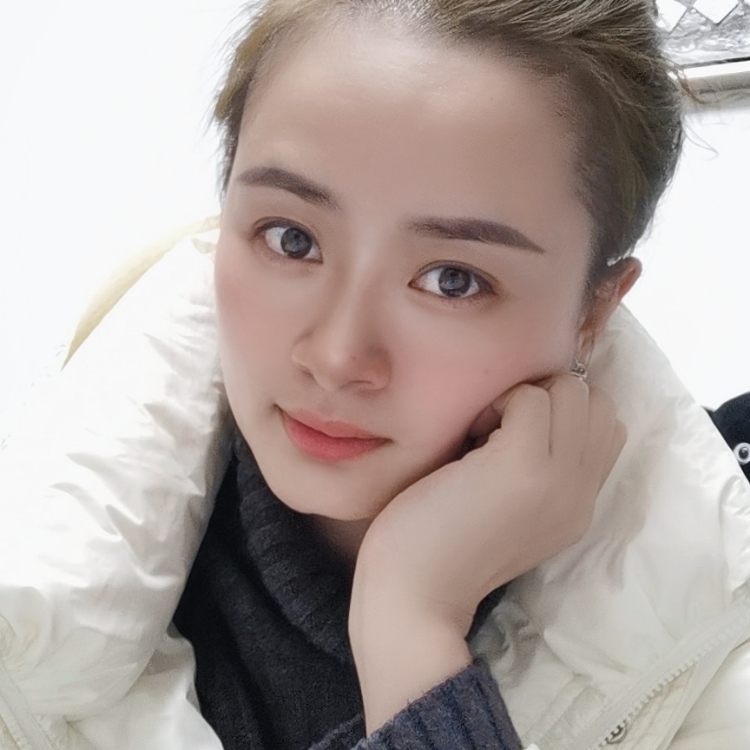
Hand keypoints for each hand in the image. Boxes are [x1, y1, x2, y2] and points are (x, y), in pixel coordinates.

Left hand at [353, 373, 625, 636]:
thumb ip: (538, 471)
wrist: (413, 595)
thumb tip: (533, 408)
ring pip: (570, 391)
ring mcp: (557, 479)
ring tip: (485, 431)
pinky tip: (470, 437)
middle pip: (598, 401)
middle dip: (548, 396)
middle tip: (499, 428)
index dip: (562, 411)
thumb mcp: (511, 510)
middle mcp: (581, 493)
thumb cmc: (442, 547)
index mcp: (580, 505)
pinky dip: (497, 402)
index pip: (607, 425)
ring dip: (523, 396)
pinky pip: (530, 397)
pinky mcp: (521, 466)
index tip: (514, 431)